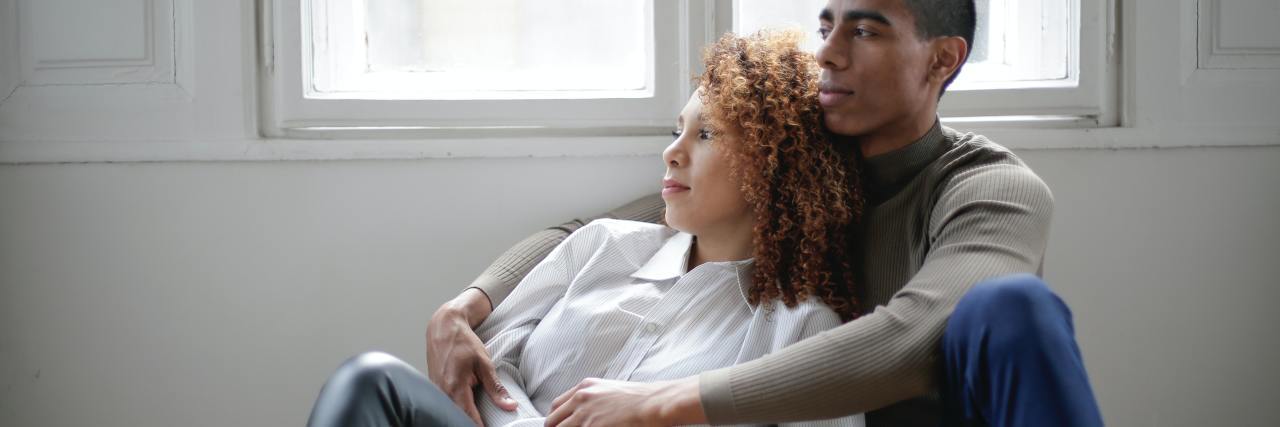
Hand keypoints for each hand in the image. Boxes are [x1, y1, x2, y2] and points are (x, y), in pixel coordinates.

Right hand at [426, 288, 517, 425]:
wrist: (443, 327)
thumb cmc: (462, 341)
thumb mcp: (484, 363)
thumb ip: (496, 388)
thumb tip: (509, 406)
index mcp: (455, 387)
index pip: (468, 418)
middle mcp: (442, 392)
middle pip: (457, 417)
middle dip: (472, 422)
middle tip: (487, 424)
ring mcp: (436, 391)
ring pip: (451, 411)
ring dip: (463, 416)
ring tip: (479, 419)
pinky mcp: (434, 388)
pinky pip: (446, 404)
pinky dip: (456, 408)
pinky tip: (467, 409)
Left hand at [544, 377, 704, 426]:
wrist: (654, 403)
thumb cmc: (640, 398)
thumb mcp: (610, 390)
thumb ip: (593, 400)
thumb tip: (584, 413)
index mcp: (585, 387)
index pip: (556, 406)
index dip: (554, 420)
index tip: (556, 426)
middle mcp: (581, 399)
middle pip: (553, 421)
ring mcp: (585, 415)